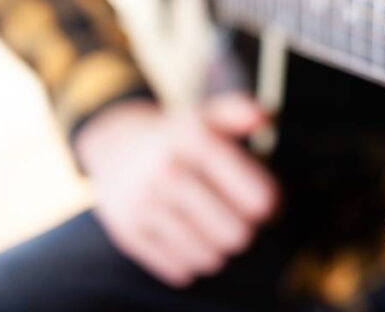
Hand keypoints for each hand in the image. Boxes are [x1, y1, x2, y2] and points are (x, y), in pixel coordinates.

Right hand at [74, 94, 278, 286]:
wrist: (114, 145)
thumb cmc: (179, 136)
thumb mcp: (207, 116)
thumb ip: (240, 113)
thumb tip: (266, 118)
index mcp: (194, 140)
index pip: (255, 196)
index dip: (270, 205)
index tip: (268, 203)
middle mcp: (166, 171)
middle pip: (236, 233)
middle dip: (245, 230)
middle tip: (240, 219)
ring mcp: (143, 204)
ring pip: (208, 257)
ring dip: (219, 249)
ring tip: (215, 229)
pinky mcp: (127, 232)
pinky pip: (179, 270)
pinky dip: (190, 261)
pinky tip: (188, 240)